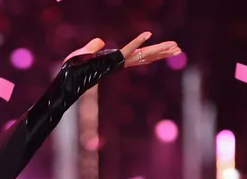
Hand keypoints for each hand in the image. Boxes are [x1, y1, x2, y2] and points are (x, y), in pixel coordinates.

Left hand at [66, 33, 180, 67]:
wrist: (67, 77)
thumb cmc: (74, 68)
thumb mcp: (85, 53)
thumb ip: (94, 46)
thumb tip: (100, 41)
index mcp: (116, 61)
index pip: (139, 57)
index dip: (153, 52)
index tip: (166, 50)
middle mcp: (120, 63)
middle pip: (146, 56)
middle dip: (163, 52)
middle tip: (178, 48)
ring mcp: (118, 62)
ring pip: (143, 54)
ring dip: (158, 48)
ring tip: (175, 46)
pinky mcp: (113, 60)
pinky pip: (127, 49)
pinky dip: (137, 41)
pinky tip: (147, 34)